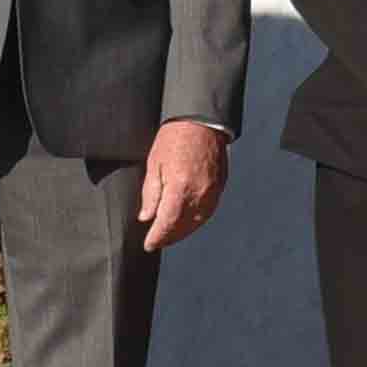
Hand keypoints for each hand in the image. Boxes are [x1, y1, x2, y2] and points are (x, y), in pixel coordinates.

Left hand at [137, 119, 228, 252]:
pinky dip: (197, 221)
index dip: (157, 237)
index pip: (167, 222)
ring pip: (198, 222)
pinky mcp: (220, 187)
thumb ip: (151, 194)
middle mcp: (199, 193)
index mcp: (180, 187)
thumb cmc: (175, 137)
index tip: (149, 245)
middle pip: (183, 226)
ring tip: (170, 236)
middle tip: (157, 242)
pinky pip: (208, 211)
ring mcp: (212, 191)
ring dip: (183, 232)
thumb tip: (146, 217)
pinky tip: (187, 222)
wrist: (201, 121)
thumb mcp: (154, 163)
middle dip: (169, 237)